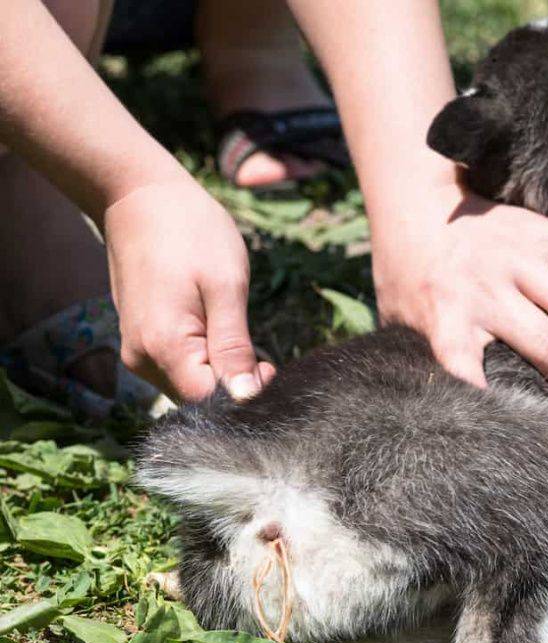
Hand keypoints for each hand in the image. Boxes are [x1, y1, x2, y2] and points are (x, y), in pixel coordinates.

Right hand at [102, 181, 274, 401]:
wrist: (141, 197)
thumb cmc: (191, 232)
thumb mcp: (226, 286)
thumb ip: (234, 347)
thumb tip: (245, 398)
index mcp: (163, 347)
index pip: (209, 401)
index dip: (244, 392)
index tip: (270, 363)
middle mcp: (142, 358)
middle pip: (199, 398)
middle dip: (235, 382)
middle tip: (263, 350)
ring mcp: (137, 351)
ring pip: (190, 385)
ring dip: (221, 370)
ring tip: (239, 330)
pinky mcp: (141, 341)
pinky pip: (179, 367)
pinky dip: (205, 359)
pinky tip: (220, 330)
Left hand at [371, 181, 547, 428]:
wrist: (415, 205)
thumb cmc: (407, 273)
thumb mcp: (400, 322)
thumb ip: (421, 359)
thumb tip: (432, 408)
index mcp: (446, 320)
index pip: (466, 372)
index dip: (492, 406)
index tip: (522, 433)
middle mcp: (486, 293)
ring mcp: (515, 260)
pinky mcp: (536, 231)